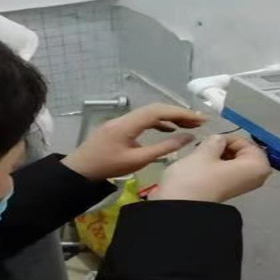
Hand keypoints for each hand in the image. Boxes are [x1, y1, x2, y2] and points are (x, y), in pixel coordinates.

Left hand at [62, 104, 204, 180]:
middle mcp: (124, 117)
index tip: (200, 118)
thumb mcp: (138, 160)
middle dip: (179, 113)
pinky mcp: (117, 128)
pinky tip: (168, 130)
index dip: (182, 113)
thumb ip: (163, 148)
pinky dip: (156, 123)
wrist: (79, 170)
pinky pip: (141, 121)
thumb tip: (188, 137)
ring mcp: (120, 122)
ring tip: (188, 125)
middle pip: (155, 109)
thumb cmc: (107, 167)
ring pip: (148, 114)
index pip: (159, 111)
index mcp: (128, 123)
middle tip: (199, 121)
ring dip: (168, 117)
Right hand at [152, 134, 271, 202]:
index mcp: (257, 166)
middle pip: (240, 152)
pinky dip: (214, 166)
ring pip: (232, 161)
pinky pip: (226, 171)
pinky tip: (199, 167)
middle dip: (222, 147)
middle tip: (203, 148)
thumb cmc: (194, 178)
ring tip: (199, 157)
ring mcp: (241, 186)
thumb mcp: (204, 151)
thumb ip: (215, 140)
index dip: (226, 138)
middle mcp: (255, 177)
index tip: (208, 141)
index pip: (245, 142)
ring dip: (216, 156)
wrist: (178, 208)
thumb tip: (219, 140)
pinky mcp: (227, 191)